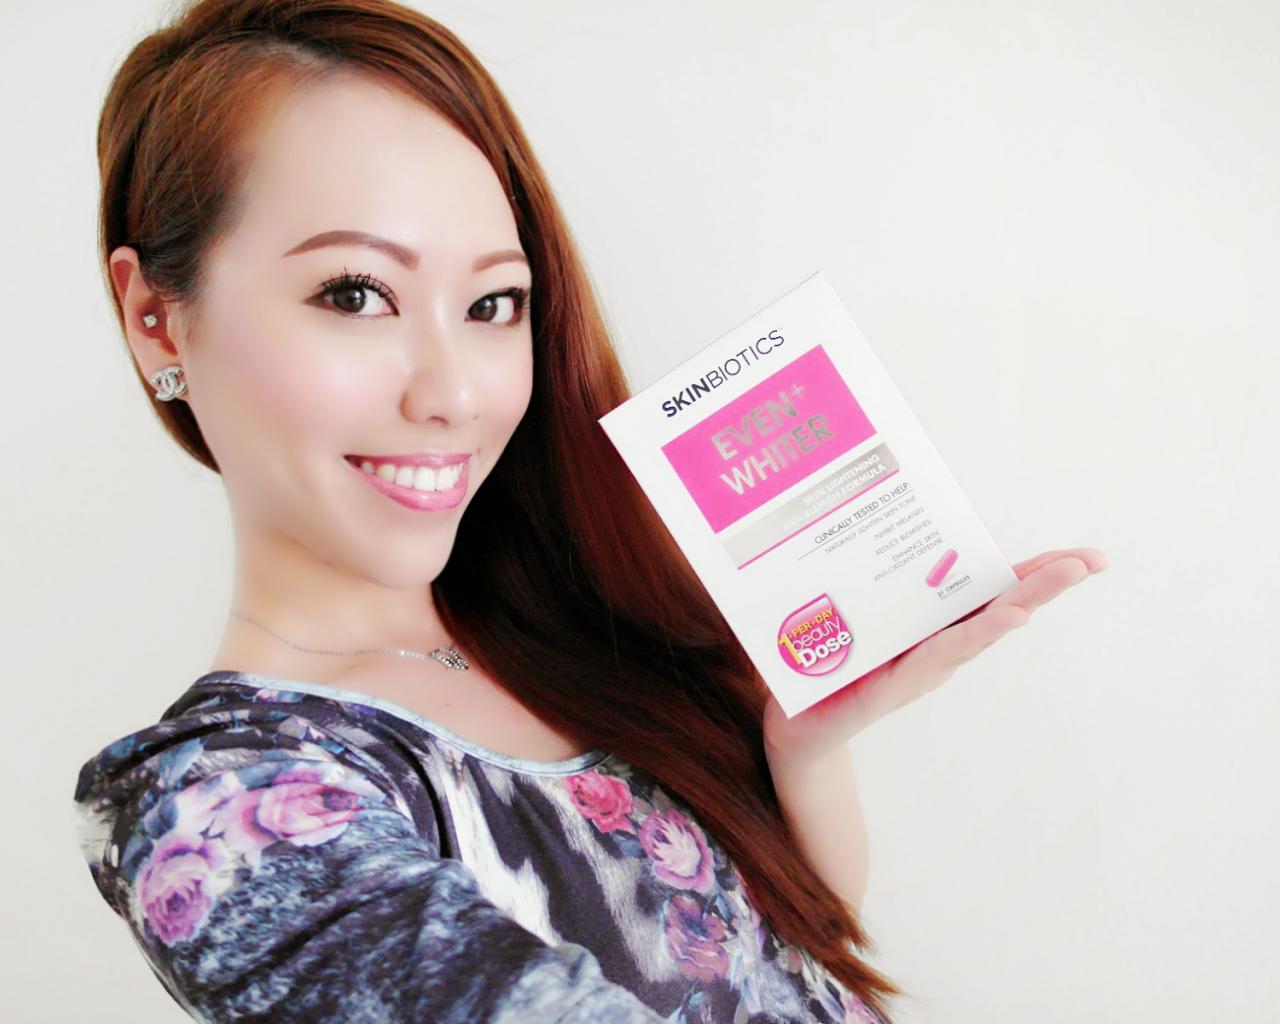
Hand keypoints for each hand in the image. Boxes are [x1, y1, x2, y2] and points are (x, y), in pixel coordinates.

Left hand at [762, 547, 1108, 765]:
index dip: (1036, 570)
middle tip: (1092, 560)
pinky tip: (1007, 618)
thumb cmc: (823, 662)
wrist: (794, 724)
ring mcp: (922, 667)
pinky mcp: (896, 686)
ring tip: (1063, 576)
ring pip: (981, 629)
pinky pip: (941, 654)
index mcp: (931, 621)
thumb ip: (869, 577)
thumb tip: (875, 508)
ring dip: (1024, 600)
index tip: (1085, 555)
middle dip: (1047, 580)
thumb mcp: (849, 612)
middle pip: (1000, 604)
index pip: (991, 589)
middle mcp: (935, 643)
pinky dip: (976, 635)